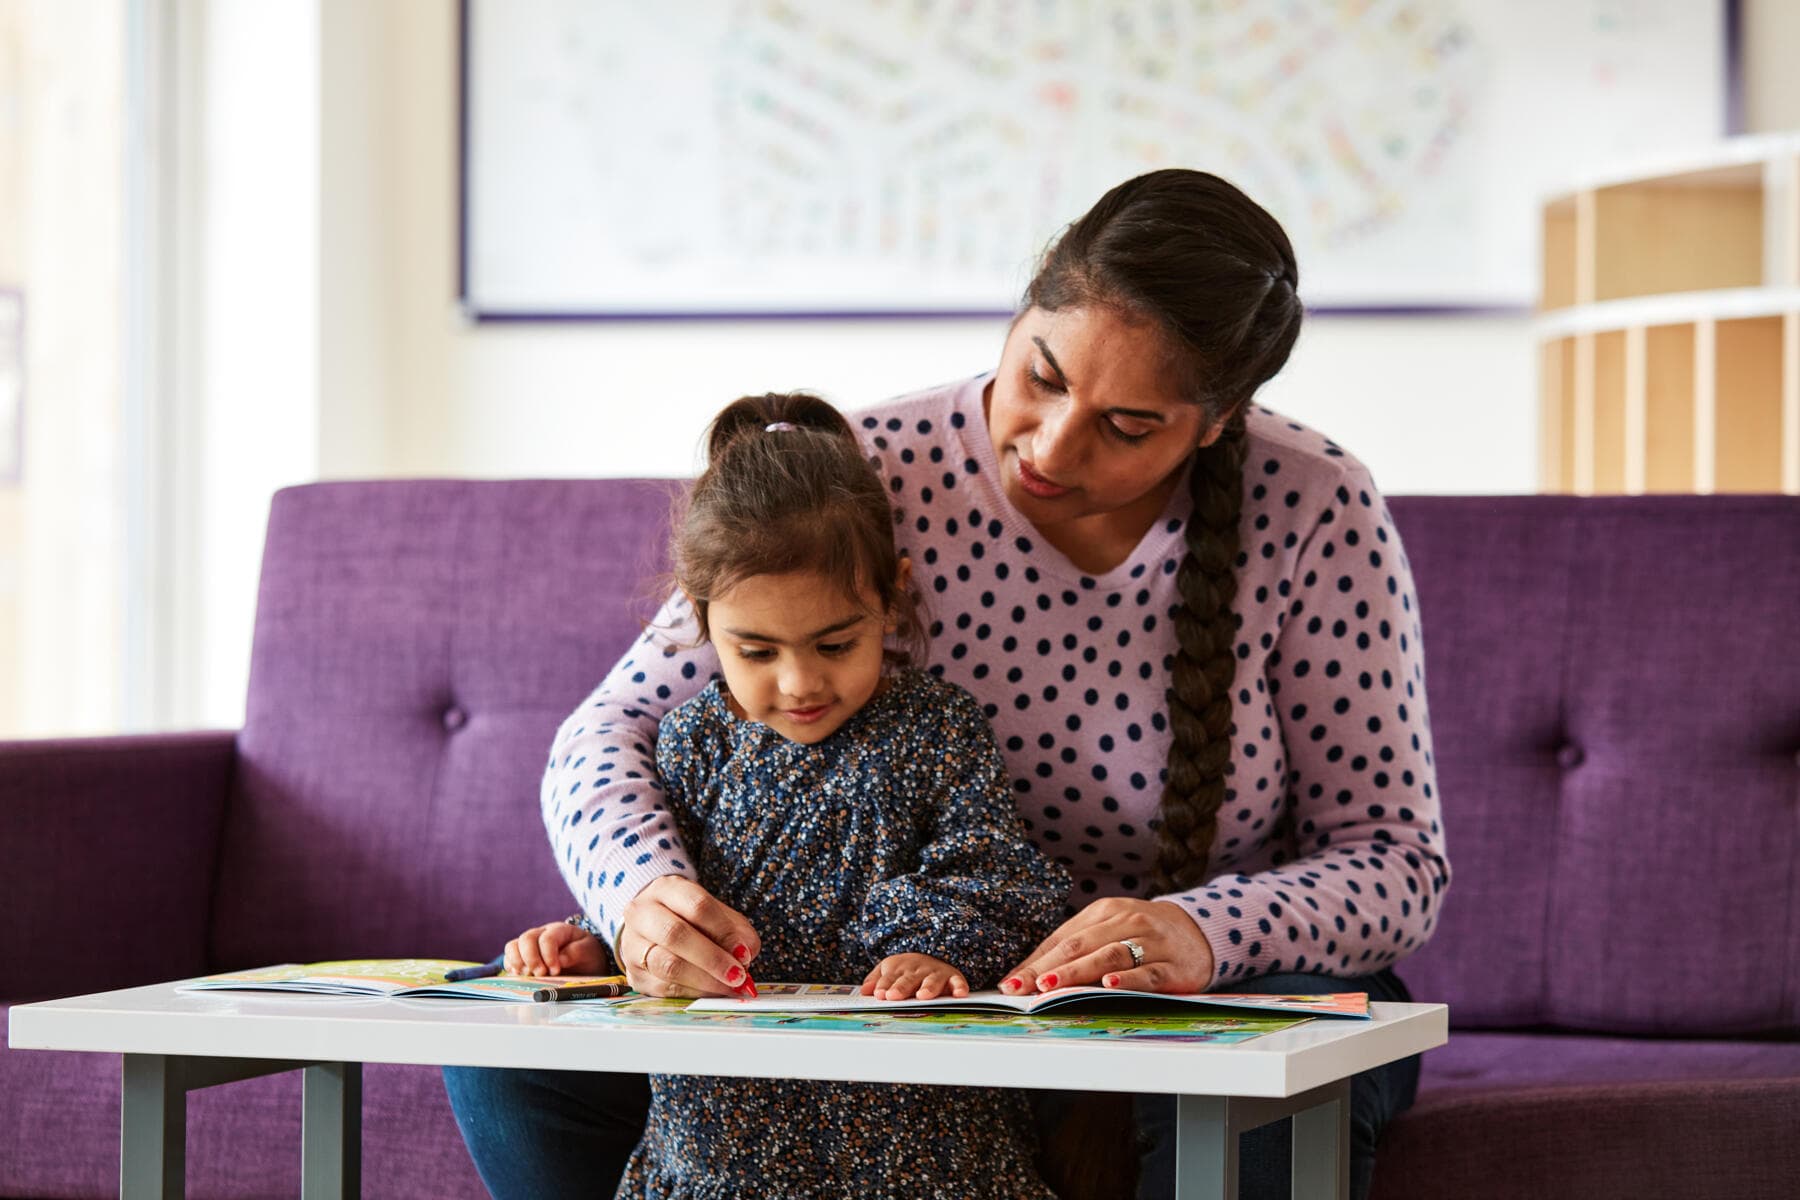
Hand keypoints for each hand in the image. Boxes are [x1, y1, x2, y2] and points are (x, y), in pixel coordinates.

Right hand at [504, 921, 605, 977]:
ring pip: (513, 946)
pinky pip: (509, 959)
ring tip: (529, 975)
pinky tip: (521, 977)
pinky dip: (511, 968)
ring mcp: (530, 945)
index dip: (549, 955)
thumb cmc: (587, 955)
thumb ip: (576, 952)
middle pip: (526, 939)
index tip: (556, 971)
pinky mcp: (522, 958)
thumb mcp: (589, 952)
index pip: (548, 938)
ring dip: (518, 962)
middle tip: (541, 974)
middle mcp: (541, 934)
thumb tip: (560, 959)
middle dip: (531, 958)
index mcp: (560, 930)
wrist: (585, 962)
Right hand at [616, 875, 762, 998]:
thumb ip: (735, 931)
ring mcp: (632, 944)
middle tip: (738, 975)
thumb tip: (745, 954)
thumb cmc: (689, 920)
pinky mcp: (633, 974)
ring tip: (728, 986)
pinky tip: (711, 992)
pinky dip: (693, 992)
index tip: (744, 953)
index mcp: (666, 889)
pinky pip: (663, 988)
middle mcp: (642, 913)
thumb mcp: (716, 914)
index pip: (696, 905)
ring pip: (667, 965)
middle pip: (675, 935)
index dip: (723, 931)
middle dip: (712, 959)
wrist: (649, 928)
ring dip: (704, 980)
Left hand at [859, 953, 969, 1000]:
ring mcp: (936, 973)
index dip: (884, 986)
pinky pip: (958, 982)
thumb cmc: (907, 970)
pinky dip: (959, 987)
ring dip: (928, 987)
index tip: (880, 994)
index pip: (890, 977)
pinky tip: (959, 994)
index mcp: (900, 967)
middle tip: (893, 996)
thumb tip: (864, 991)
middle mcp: (918, 969)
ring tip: (922, 996)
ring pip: (931, 980)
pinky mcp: (953, 977)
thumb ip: (876, 980)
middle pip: (908, 979)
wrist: (931, 957)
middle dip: (901, 988)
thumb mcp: (889, 970)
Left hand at [999, 899, 1215, 994]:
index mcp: (1104, 911)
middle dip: (1050, 968)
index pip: (1062, 939)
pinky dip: (1129, 979)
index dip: (1034, 962)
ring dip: (1079, 971)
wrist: (1199, 930)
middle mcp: (1127, 921)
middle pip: (1082, 945)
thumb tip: (1027, 975)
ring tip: (1053, 985)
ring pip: (1111, 956)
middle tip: (1024, 986)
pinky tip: (1110, 984)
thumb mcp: (1107, 930)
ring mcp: (1152, 942)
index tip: (1009, 984)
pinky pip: (1149, 973)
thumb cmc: (1141, 934)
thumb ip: (1073, 949)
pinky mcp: (1174, 966)